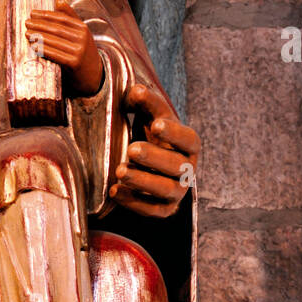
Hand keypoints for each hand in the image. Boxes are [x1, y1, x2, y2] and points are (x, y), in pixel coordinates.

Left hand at [25, 0, 102, 96]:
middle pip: (57, 29)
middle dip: (40, 25)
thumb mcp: (81, 33)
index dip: (46, 15)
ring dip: (39, 37)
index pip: (62, 18)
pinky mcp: (74, 63)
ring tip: (27, 33)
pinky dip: (43, 49)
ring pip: (55, 41)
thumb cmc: (83, 51)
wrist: (94, 74)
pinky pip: (55, 54)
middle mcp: (82, 38)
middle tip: (27, 23)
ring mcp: (79, 51)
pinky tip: (34, 46)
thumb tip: (58, 0)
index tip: (33, 13)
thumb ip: (70, 17)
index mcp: (83, 28)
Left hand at [109, 84, 199, 217]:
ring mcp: (177, 191)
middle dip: (154, 157)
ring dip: (143, 181)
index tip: (155, 124)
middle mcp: (187, 169)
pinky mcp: (164, 209)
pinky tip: (114, 191)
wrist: (148, 167)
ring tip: (120, 171)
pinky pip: (152, 210)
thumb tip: (134, 91)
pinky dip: (133, 202)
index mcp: (188, 144)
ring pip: (165, 189)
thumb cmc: (149, 136)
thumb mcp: (149, 117)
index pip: (187, 138)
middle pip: (176, 165)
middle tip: (131, 149)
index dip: (173, 132)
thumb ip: (144, 102)